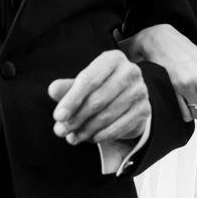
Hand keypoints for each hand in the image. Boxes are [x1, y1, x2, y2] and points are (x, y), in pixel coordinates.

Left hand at [49, 45, 152, 170]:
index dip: (71, 100)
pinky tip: (90, 138)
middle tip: (61, 131)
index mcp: (112, 59)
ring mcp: (140, 91)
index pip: (89, 80)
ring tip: (72, 137)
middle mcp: (129, 72)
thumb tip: (52, 90)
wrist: (130, 97)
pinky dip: (102, 135)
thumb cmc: (102, 87)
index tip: (58, 116)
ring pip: (107, 115)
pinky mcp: (144, 110)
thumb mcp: (84, 84)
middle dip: (76, 118)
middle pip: (98, 100)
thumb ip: (67, 87)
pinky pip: (119, 127)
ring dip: (86, 130)